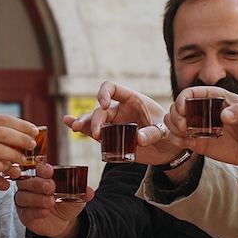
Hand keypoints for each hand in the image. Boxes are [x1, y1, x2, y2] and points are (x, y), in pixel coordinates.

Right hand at [13, 163, 93, 237]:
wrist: (64, 222)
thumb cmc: (66, 202)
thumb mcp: (77, 196)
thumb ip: (81, 192)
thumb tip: (89, 191)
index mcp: (41, 176)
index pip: (37, 169)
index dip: (42, 169)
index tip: (50, 171)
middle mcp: (29, 187)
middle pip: (26, 182)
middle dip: (38, 183)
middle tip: (51, 187)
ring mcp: (25, 201)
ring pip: (23, 197)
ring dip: (37, 198)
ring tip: (50, 201)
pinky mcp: (25, 215)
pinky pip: (26, 212)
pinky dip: (35, 212)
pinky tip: (45, 212)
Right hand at [61, 80, 179, 165]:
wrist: (169, 149)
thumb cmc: (170, 134)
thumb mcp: (166, 131)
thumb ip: (152, 133)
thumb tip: (138, 140)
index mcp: (132, 100)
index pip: (112, 88)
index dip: (104, 93)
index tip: (103, 104)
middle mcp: (120, 109)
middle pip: (100, 109)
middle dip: (95, 119)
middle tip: (97, 134)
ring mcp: (114, 123)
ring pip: (94, 120)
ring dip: (84, 123)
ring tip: (75, 127)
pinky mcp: (110, 137)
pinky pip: (93, 131)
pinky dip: (82, 128)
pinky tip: (67, 122)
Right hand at [166, 86, 237, 169]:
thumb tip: (224, 116)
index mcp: (213, 97)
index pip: (190, 93)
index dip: (182, 99)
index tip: (182, 109)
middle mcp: (202, 110)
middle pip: (177, 108)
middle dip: (175, 116)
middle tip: (183, 126)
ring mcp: (199, 126)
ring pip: (174, 122)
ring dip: (173, 127)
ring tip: (184, 134)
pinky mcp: (198, 142)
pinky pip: (179, 139)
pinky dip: (176, 140)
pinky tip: (186, 143)